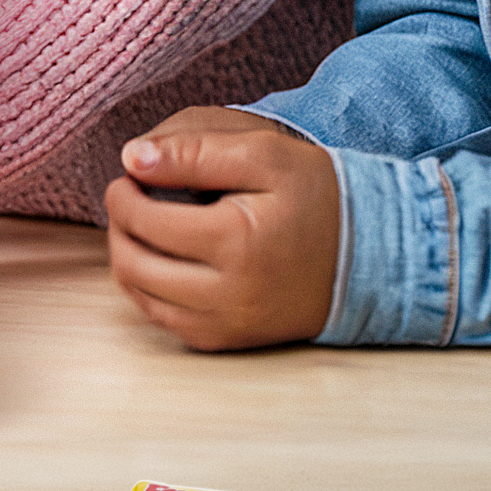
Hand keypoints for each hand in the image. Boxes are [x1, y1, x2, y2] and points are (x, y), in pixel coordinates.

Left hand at [105, 107, 339, 350]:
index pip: (143, 220)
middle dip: (118, 225)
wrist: (372, 254)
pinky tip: (161, 256)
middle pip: (133, 263)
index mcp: (235, 242)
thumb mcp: (263, 154)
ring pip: (141, 296)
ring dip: (127, 256)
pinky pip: (164, 320)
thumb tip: (131, 157)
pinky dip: (148, 288)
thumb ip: (195, 150)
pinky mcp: (230, 340)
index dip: (123, 192)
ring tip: (143, 223)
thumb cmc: (317, 196)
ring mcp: (228, 325)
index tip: (132, 172)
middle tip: (130, 197)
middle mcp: (228, 294)